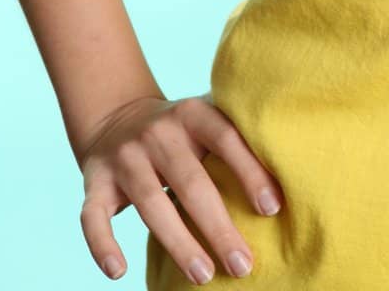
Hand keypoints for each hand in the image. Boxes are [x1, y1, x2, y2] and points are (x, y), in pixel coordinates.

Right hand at [77, 92, 284, 282]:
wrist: (116, 115)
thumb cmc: (182, 131)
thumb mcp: (207, 119)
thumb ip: (239, 137)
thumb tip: (297, 167)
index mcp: (193, 113)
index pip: (226, 139)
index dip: (250, 171)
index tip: (273, 208)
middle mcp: (158, 132)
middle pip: (191, 182)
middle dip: (218, 227)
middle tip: (243, 265)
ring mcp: (124, 157)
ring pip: (150, 203)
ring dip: (178, 242)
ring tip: (205, 275)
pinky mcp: (94, 181)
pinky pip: (92, 216)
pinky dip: (102, 244)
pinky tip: (118, 271)